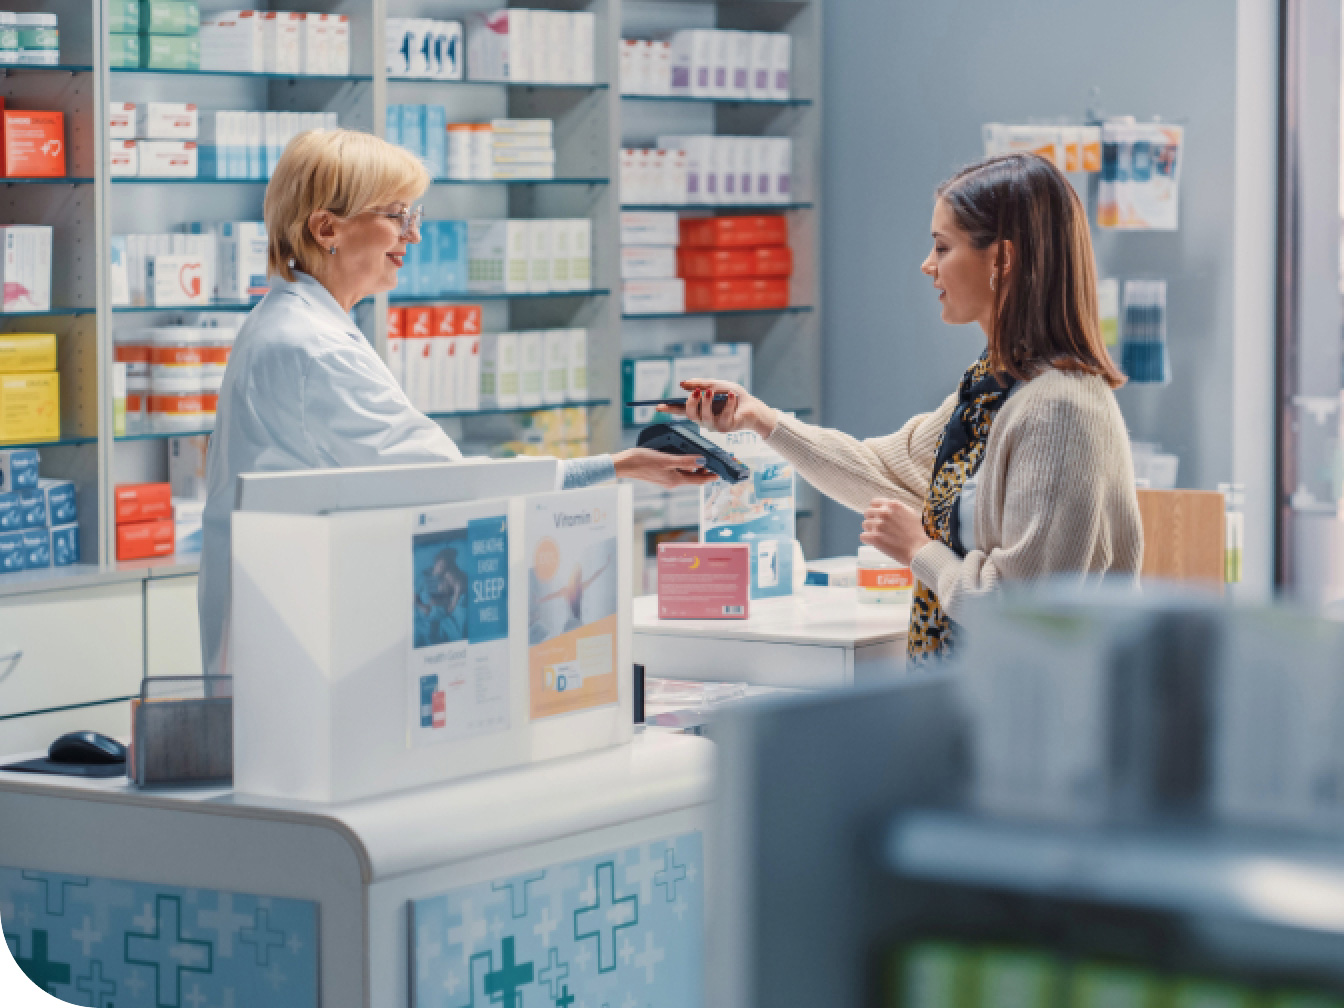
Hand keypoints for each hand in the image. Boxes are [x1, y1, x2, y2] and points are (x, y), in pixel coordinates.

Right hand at [612, 447, 718, 487]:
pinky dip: (684, 464)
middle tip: (715, 460)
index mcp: (676, 480)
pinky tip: (684, 456)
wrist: (624, 464)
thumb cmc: (642, 461)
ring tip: (702, 456)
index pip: (700, 480)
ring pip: (686, 474)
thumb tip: (703, 462)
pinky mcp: (661, 474)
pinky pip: (678, 470)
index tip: (722, 471)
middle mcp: (673, 482)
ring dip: (695, 466)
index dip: (712, 475)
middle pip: (694, 477)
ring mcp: (667, 479)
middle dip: (706, 470)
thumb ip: (685, 461)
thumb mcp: (666, 459)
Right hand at [660, 380, 779, 438]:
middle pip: (691, 414)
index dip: (670, 409)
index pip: (682, 409)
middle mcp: (704, 419)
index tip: (658, 407)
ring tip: (711, 391)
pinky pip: (724, 416)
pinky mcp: (726, 428)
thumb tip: (682, 384)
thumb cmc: (734, 396)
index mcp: (700, 409)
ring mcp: (715, 426)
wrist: (752, 406)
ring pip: (705, 417)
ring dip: (708, 403)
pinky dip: (728, 403)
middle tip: (696, 391)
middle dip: (691, 403)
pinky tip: (731, 395)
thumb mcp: (716, 384)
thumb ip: (700, 384)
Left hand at [860, 497, 931, 564]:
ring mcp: (879, 525)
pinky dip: (868, 539)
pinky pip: (863, 536)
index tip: (878, 516)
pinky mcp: (874, 538)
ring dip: (870, 530)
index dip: (875, 510)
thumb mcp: (910, 513)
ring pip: (865, 524)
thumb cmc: (917, 533)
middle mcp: (885, 513)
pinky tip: (875, 542)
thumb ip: (897, 508)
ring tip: (879, 536)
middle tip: (878, 528)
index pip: (874, 502)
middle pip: (867, 513)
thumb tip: (887, 507)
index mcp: (893, 505)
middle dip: (872, 520)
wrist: (919, 549)